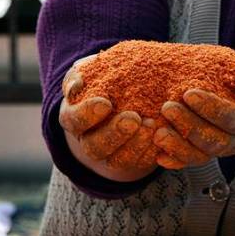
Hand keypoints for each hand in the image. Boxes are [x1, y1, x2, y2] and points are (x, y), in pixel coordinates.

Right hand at [58, 54, 158, 178]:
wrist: (122, 97)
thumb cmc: (101, 80)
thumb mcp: (88, 72)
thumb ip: (78, 76)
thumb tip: (76, 85)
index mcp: (73, 119)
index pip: (74, 121)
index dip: (87, 115)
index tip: (105, 103)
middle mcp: (88, 142)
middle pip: (95, 147)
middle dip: (114, 134)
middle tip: (133, 118)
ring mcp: (109, 155)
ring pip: (118, 160)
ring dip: (135, 145)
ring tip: (150, 125)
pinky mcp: (131, 162)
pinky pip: (139, 164)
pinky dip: (151, 152)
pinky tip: (161, 135)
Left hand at [154, 55, 234, 168]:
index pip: (233, 119)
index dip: (211, 109)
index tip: (188, 94)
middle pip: (216, 142)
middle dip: (190, 127)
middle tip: (167, 108)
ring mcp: (219, 149)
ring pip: (201, 156)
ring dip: (178, 147)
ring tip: (159, 133)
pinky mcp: (203, 155)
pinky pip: (189, 162)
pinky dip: (174, 161)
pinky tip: (159, 155)